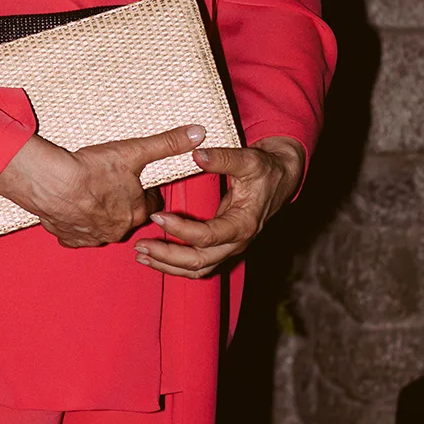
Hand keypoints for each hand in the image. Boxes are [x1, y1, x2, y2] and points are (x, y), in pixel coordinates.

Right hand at [0, 124, 206, 249]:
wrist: (52, 182)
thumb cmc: (93, 168)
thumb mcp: (135, 151)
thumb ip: (168, 143)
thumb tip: (199, 133)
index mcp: (136, 212)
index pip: (151, 205)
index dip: (146, 192)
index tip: (137, 182)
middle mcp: (117, 230)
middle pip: (127, 218)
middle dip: (122, 205)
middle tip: (112, 186)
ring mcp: (93, 236)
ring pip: (102, 228)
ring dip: (100, 215)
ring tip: (91, 195)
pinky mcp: (69, 238)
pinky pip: (77, 236)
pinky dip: (76, 225)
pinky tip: (72, 210)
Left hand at [135, 135, 305, 279]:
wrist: (282, 178)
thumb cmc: (265, 169)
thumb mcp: (248, 160)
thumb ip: (222, 158)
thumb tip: (196, 154)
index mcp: (243, 224)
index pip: (208, 236)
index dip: (180, 229)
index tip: (157, 215)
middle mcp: (237, 243)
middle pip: (199, 261)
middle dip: (167, 256)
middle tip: (141, 244)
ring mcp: (230, 248)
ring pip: (197, 269)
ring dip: (167, 265)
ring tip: (141, 255)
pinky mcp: (223, 248)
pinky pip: (198, 265)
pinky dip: (175, 266)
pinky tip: (155, 258)